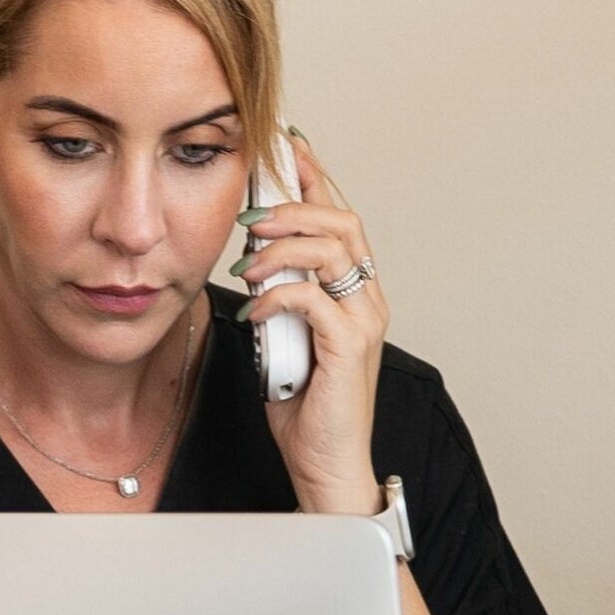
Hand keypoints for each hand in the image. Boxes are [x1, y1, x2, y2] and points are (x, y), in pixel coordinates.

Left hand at [240, 135, 385, 516]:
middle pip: (342, 222)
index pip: (340, 219)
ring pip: (333, 250)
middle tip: (253, 212)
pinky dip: (277, 294)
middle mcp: (367, 300)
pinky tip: (254, 309)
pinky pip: (313, 298)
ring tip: (248, 260)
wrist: (326, 466)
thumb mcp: (284, 337)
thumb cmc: (306, 408)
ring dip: (282, 245)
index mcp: (354, 293)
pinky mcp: (349, 347)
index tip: (286, 148)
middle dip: (294, 205)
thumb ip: (279, 298)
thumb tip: (251, 262)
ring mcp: (363, 322)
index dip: (316, 179)